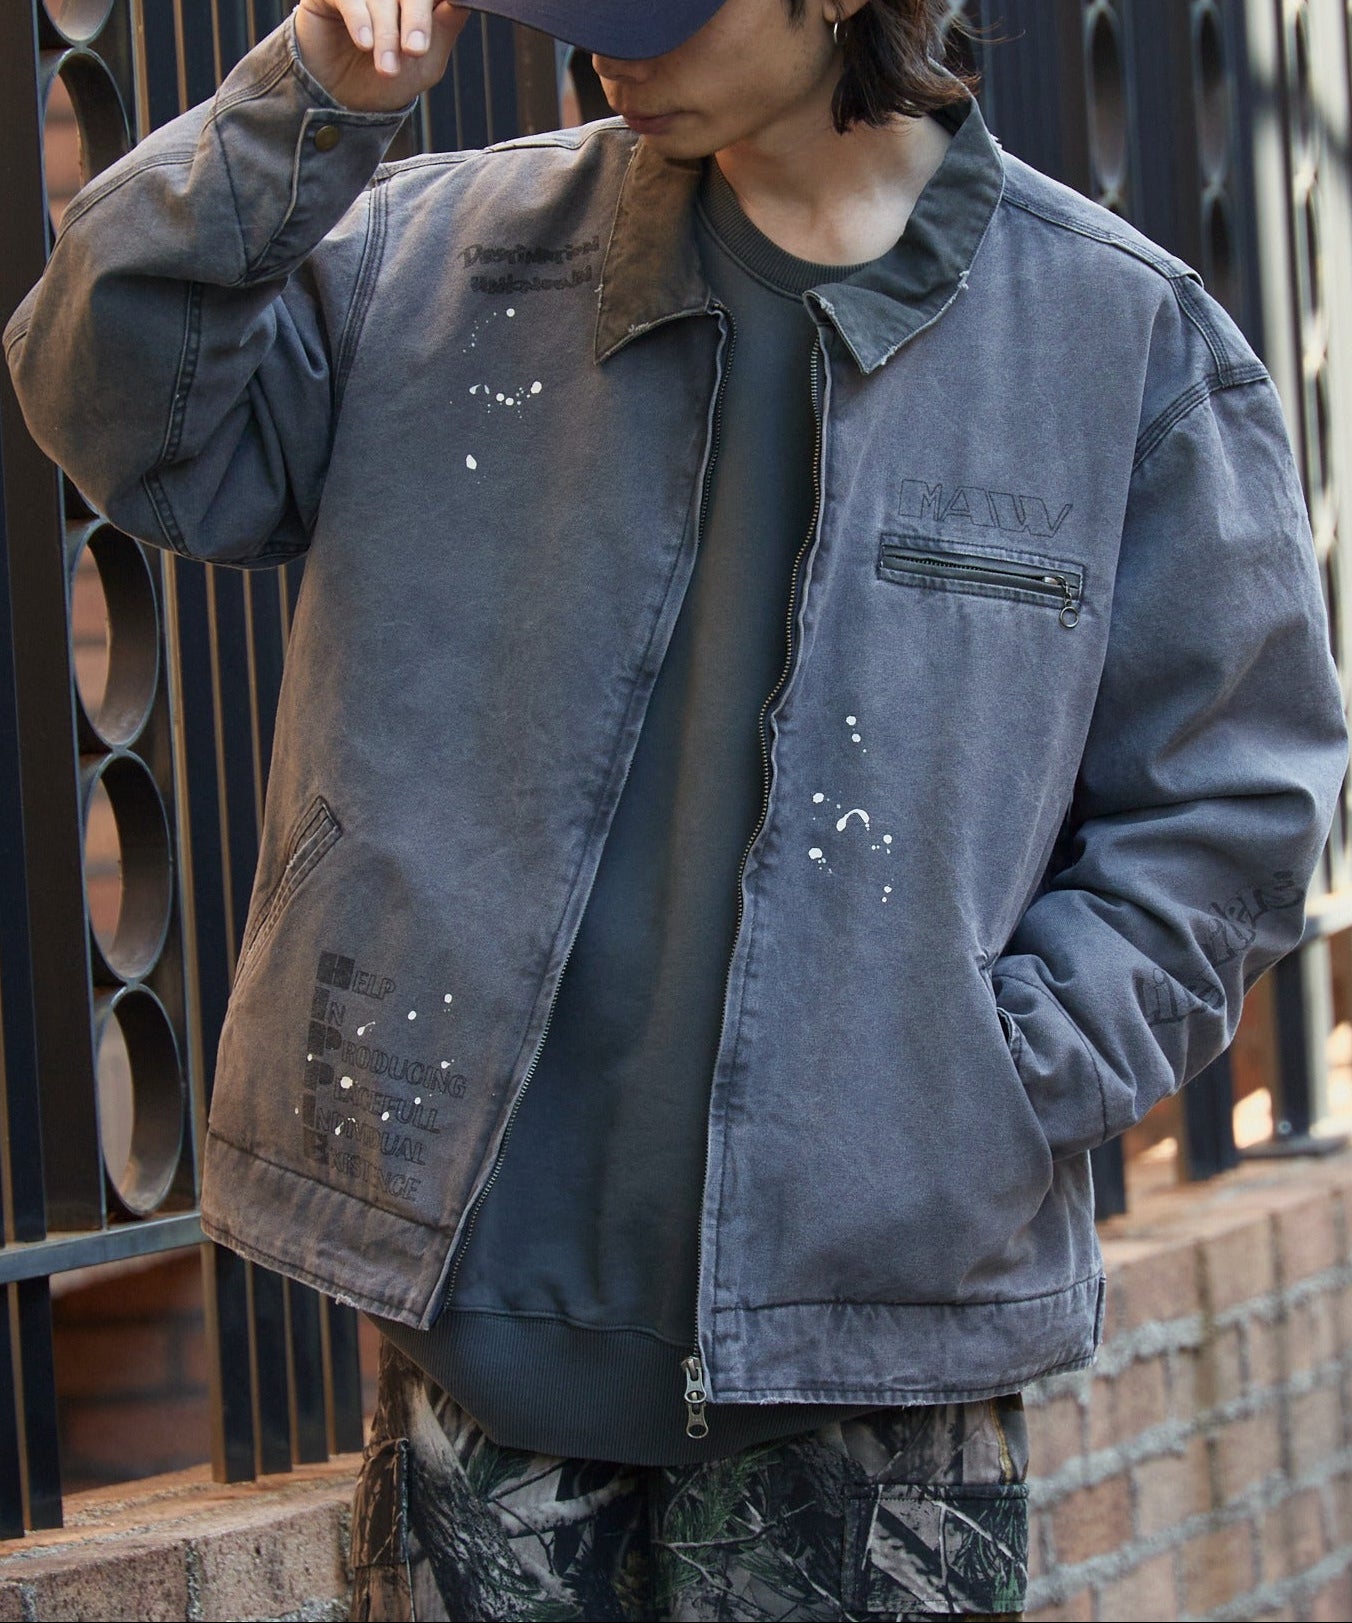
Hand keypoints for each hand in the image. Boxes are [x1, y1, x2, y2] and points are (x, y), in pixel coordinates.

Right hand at [295, 0, 468, 112]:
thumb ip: (444, 31)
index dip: (439, 7)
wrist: (347, 102)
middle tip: (414, 51)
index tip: (435, 36)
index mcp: (417, 1)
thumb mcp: (425, 64)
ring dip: (386, 33)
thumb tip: (461, 3)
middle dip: (416, 20)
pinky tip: (364, 42)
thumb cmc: (391, 81)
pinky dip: (359, 18)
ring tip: (387, 67)